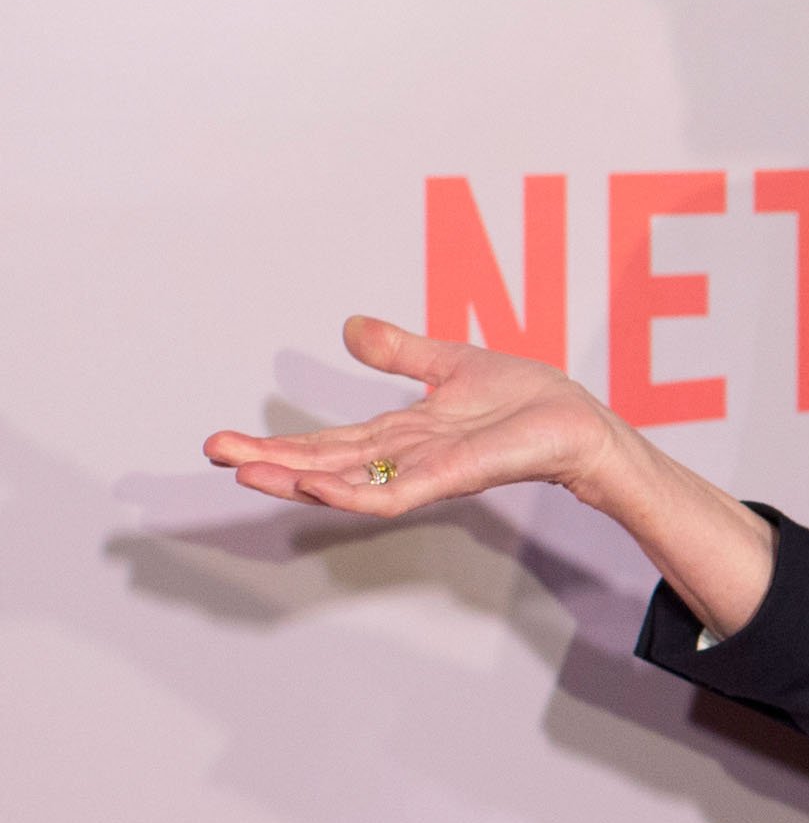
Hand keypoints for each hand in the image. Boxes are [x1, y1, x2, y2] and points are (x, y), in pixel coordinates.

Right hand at [204, 316, 625, 517]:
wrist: (577, 420)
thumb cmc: (526, 399)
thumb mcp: (448, 363)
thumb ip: (398, 352)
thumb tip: (349, 327)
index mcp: (400, 433)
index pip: (326, 441)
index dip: (277, 441)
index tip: (223, 440)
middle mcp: (403, 458)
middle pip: (323, 464)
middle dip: (268, 460)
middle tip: (216, 452)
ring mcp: (423, 473)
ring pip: (346, 485)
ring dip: (296, 479)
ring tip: (247, 471)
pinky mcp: (448, 481)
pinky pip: (390, 495)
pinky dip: (351, 492)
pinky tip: (313, 483)